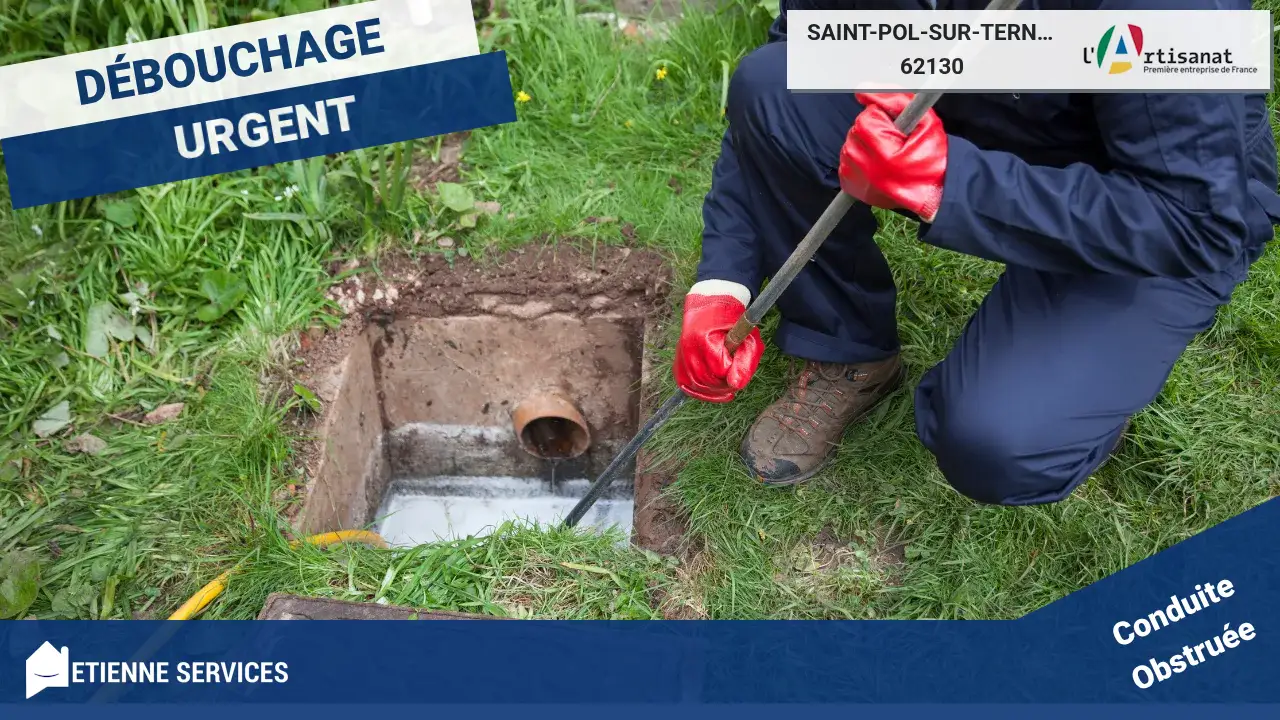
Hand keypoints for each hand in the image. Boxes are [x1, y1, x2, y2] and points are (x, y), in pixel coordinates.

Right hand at [673, 281, 763, 402]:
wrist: (710, 306)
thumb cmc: (733, 322)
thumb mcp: (748, 338)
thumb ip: (745, 362)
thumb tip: (736, 385)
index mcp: (703, 337)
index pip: (719, 369)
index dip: (733, 372)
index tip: (739, 363)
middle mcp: (687, 347)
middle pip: (706, 381)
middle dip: (724, 384)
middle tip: (735, 377)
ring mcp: (680, 356)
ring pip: (695, 386)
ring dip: (714, 390)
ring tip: (727, 383)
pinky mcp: (678, 363)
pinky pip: (686, 385)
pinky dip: (700, 391)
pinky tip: (714, 390)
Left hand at [838, 92, 946, 222]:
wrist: (938, 188)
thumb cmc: (934, 154)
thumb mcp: (923, 120)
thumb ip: (893, 100)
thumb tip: (863, 89)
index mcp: (885, 154)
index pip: (866, 119)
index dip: (883, 120)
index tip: (897, 130)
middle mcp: (868, 171)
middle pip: (855, 133)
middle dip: (872, 132)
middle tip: (893, 142)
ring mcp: (860, 182)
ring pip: (849, 147)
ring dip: (864, 145)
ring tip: (886, 153)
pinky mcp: (854, 189)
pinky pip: (845, 164)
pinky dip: (858, 160)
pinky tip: (876, 164)